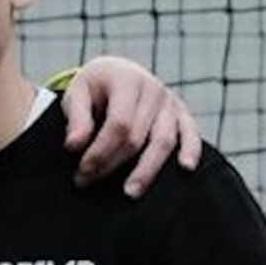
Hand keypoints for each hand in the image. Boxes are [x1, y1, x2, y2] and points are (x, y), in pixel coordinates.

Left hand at [60, 55, 201, 197]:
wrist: (116, 71)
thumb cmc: (94, 87)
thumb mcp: (77, 94)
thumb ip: (76, 119)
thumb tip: (74, 146)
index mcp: (127, 80)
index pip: (118, 124)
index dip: (100, 150)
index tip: (82, 170)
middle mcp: (153, 89)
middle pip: (138, 137)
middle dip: (112, 164)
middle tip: (88, 182)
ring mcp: (170, 102)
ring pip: (164, 141)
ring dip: (147, 170)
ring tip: (130, 192)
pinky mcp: (182, 113)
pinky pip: (191, 133)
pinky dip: (191, 150)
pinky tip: (186, 168)